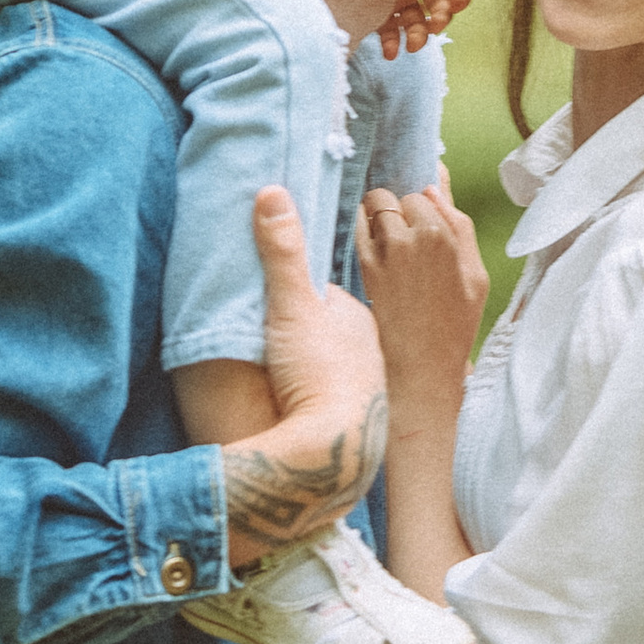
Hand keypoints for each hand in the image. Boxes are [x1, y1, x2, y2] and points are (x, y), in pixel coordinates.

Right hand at [256, 188, 382, 431]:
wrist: (333, 450)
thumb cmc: (315, 373)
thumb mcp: (291, 306)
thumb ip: (282, 252)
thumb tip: (272, 192)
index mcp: (358, 316)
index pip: (328, 295)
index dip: (305, 295)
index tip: (280, 299)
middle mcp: (371, 349)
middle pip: (337, 329)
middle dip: (317, 328)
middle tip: (282, 336)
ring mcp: (367, 386)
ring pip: (342, 364)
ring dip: (321, 364)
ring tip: (288, 371)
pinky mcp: (360, 422)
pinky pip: (340, 397)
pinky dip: (325, 395)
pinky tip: (303, 404)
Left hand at [357, 180, 489, 410]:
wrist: (422, 367)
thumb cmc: (454, 325)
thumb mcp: (474, 275)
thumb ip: (459, 225)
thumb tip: (434, 184)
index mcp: (445, 234)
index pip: (423, 194)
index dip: (420, 209)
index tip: (418, 222)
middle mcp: (413, 235)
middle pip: (397, 198)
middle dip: (399, 210)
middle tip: (403, 237)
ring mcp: (385, 250)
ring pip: (373, 208)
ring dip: (377, 217)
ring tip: (387, 245)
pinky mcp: (363, 266)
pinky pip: (357, 230)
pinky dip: (361, 232)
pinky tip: (372, 253)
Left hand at [374, 0, 472, 60]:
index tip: (457, 5)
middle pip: (439, 4)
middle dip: (441, 17)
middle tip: (435, 24)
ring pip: (416, 22)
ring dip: (419, 36)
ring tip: (414, 45)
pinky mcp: (377, 9)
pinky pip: (389, 30)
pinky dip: (392, 43)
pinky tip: (391, 53)